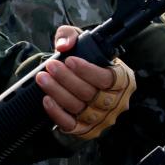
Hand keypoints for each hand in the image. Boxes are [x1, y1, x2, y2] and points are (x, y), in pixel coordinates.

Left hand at [37, 25, 135, 139]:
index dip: (88, 71)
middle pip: (90, 93)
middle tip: (50, 66)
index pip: (108, 78)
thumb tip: (63, 45)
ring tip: (42, 78)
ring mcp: (101, 118)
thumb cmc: (81, 59)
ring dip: (57, 92)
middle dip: (66, 79)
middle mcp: (116, 102)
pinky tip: (46, 99)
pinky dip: (57, 113)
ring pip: (79, 107)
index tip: (69, 60)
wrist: (74, 78)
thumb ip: (69, 35)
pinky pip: (71, 125)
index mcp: (122, 80)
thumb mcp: (78, 40)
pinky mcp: (85, 129)